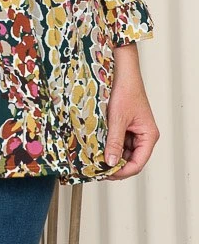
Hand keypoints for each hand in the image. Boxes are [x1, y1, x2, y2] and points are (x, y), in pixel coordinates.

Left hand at [104, 42, 159, 180]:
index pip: (137, 163)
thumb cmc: (126, 89)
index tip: (106, 173)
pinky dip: (108, 144)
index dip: (122, 171)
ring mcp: (133, 130)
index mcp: (148, 135)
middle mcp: (142, 135)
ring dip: (110, 154)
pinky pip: (117, 140)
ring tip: (96, 157)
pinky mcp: (124, 125)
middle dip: (115, 164)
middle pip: (130, 159)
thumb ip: (114, 141)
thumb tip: (110, 161)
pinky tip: (97, 145)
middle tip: (98, 168)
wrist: (121, 70)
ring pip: (122, 151)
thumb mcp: (118, 118)